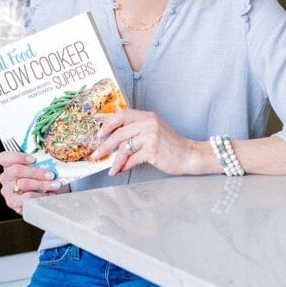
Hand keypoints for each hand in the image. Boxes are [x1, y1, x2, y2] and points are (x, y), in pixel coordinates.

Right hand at [0, 150, 61, 213]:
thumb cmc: (38, 179)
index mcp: (8, 165)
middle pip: (16, 170)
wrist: (39, 199)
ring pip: (23, 185)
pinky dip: (40, 196)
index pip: (4, 157)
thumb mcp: (37, 168)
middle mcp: (5, 177)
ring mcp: (7, 191)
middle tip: (51, 175)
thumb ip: (39, 162)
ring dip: (41, 184)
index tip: (33, 159)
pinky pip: (27, 199)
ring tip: (55, 185)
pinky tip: (49, 195)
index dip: (17, 157)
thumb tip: (52, 159)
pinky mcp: (13, 203)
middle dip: (36, 172)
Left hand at [91, 109, 207, 176]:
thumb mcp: (154, 131)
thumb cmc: (170, 146)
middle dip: (105, 145)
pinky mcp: (152, 150)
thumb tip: (114, 142)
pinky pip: (132, 159)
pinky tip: (120, 171)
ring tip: (110, 168)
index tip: (99, 135)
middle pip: (119, 133)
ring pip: (124, 147)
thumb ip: (137, 131)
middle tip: (96, 154)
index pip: (122, 115)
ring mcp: (150, 136)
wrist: (189, 155)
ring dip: (114, 160)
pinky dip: (124, 166)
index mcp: (147, 116)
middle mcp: (148, 123)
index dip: (108, 124)